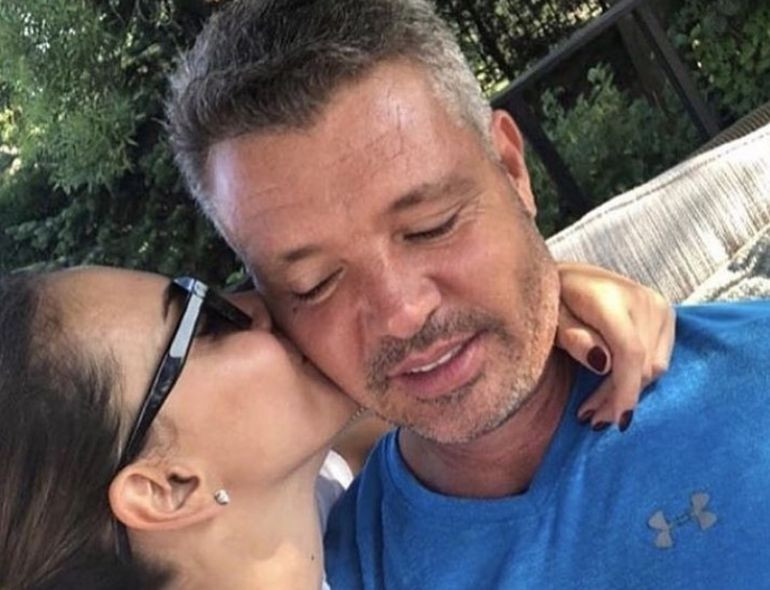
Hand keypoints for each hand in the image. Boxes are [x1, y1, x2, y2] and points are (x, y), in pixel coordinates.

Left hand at [555, 262, 674, 430]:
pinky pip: (658, 358)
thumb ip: (573, 338)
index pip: (630, 352)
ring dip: (628, 392)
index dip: (625, 390)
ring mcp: (659, 306)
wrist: (569, 274)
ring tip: (597, 411)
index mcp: (610, 298)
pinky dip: (637, 378)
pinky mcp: (665, 314)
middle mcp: (643, 299)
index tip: (618, 421)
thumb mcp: (550, 318)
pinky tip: (613, 392)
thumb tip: (603, 364)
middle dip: (618, 398)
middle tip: (590, 420)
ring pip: (654, 365)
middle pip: (643, 364)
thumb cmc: (551, 297)